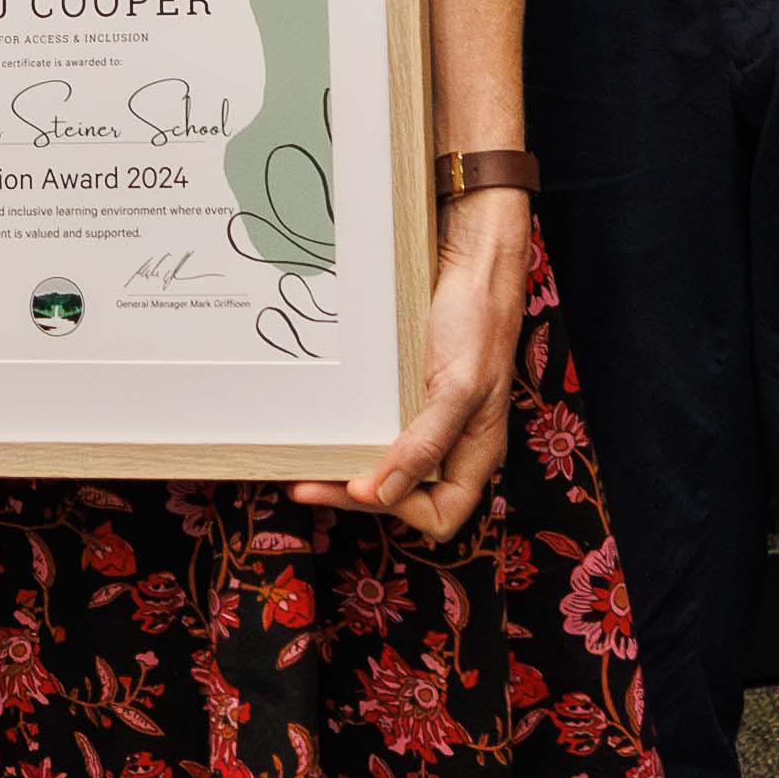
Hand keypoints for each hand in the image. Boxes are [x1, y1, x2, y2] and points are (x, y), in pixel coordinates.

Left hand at [296, 185, 529, 537]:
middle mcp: (450, 445)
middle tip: (303, 483)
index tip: (352, 486)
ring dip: (344, 471)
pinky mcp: (405, 395)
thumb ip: (427, 442)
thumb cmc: (477, 322)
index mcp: (475, 453)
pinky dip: (349, 438)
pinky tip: (323, 431)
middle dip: (353, 494)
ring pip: (384, 467)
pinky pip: (376, 430)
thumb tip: (383, 494)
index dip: (396, 510)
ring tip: (302, 465)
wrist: (471, 262)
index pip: (441, 515)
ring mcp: (426, 420)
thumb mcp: (458, 386)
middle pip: (403, 496)